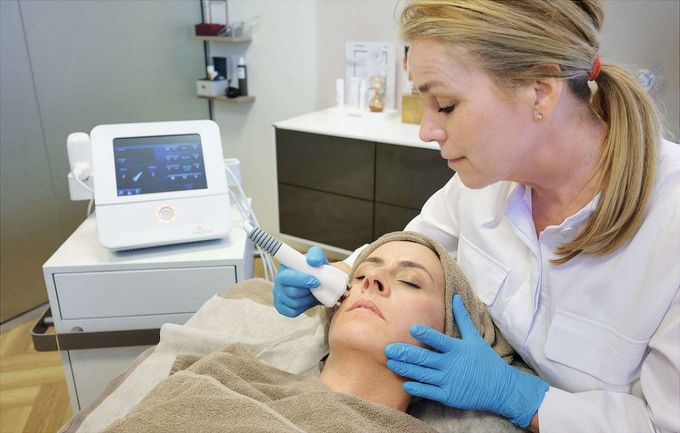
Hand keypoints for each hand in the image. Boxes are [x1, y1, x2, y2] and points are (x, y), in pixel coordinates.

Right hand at [272, 246, 326, 316]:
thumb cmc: (316, 269)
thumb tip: (313, 261)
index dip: (301, 280)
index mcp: (284, 268)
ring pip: (294, 303)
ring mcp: (278, 295)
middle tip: (317, 287)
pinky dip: (303, 308)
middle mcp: (278, 281)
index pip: (286, 277)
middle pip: (291, 292)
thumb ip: (316, 255)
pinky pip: (292, 312)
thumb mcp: (318, 258)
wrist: (319, 284)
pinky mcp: (281, 307)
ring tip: (312, 292)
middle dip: (307, 291)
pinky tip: (306, 300)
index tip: (315, 281)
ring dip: (307, 300)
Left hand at [385, 294, 547, 427]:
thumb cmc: (486, 360)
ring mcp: (449, 381)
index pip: (438, 340)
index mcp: (457, 349)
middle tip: (387, 349)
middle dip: (404, 353)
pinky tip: (406, 384)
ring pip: (423, 374)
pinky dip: (418, 388)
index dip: (425, 334)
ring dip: (405, 369)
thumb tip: (455, 297)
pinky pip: (430, 392)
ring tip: (390, 363)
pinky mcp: (450, 396)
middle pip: (424, 358)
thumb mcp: (475, 337)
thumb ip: (462, 318)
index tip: (411, 328)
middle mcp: (451, 364)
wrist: (501, 388)